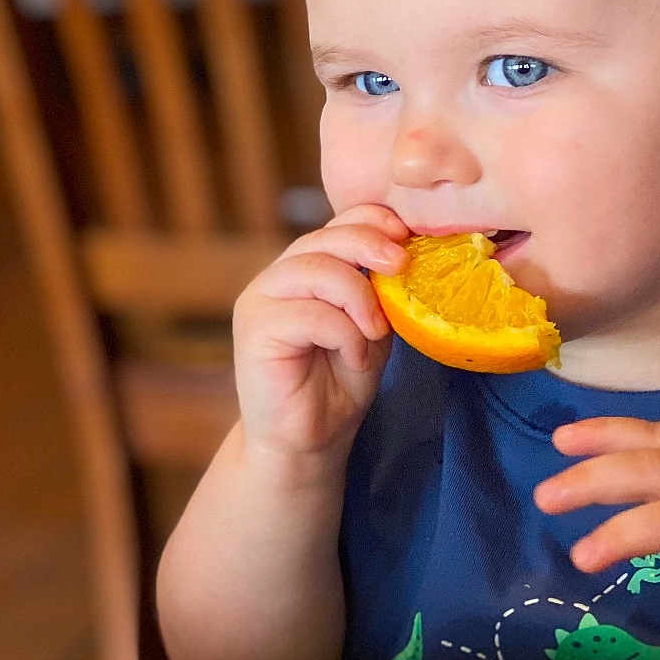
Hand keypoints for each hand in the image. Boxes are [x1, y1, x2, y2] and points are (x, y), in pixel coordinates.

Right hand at [232, 203, 408, 458]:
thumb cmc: (339, 384)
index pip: (337, 224)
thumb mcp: (371, 328)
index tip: (406, 236)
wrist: (309, 440)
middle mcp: (278, 277)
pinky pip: (310, 313)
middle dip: (369, 246)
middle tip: (402, 266)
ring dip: (359, 298)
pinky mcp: (254, 328)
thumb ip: (379, 291)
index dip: (371, 220)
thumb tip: (405, 254)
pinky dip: (344, 334)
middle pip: (325, 238)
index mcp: (306, 269)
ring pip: (317, 269)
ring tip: (375, 333)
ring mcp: (261, 300)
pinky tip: (353, 357)